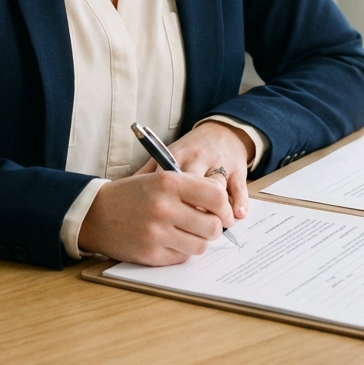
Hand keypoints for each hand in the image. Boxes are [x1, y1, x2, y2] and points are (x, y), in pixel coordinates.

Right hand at [77, 170, 234, 265]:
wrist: (96, 214)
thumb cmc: (133, 194)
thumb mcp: (159, 178)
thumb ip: (191, 187)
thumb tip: (223, 203)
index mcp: (168, 182)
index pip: (216, 196)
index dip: (225, 207)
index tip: (224, 212)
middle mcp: (164, 207)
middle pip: (213, 226)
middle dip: (215, 227)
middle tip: (208, 225)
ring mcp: (157, 233)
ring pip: (201, 245)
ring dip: (198, 241)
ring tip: (187, 233)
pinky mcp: (151, 254)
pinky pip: (183, 257)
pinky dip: (181, 251)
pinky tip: (170, 241)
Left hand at [135, 120, 251, 219]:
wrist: (221, 133)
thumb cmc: (190, 152)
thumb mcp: (168, 156)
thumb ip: (147, 172)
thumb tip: (124, 190)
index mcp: (175, 156)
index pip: (167, 180)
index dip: (166, 204)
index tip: (163, 223)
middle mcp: (197, 158)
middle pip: (193, 185)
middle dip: (192, 211)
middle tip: (190, 231)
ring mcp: (219, 162)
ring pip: (216, 187)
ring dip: (216, 210)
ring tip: (213, 228)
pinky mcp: (238, 168)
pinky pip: (239, 187)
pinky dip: (238, 202)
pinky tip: (237, 216)